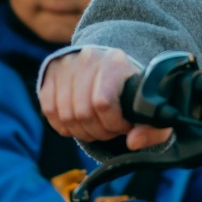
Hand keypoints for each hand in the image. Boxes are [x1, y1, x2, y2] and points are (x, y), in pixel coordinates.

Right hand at [39, 47, 173, 148]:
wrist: (110, 67)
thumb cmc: (130, 92)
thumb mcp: (149, 110)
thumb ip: (151, 130)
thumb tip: (132, 142)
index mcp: (115, 62)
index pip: (102, 102)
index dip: (113, 124)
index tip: (124, 126)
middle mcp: (88, 58)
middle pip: (82, 112)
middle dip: (98, 132)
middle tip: (109, 130)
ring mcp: (66, 65)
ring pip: (66, 115)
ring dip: (81, 131)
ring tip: (96, 127)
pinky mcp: (50, 74)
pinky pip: (49, 111)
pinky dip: (64, 126)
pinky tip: (79, 124)